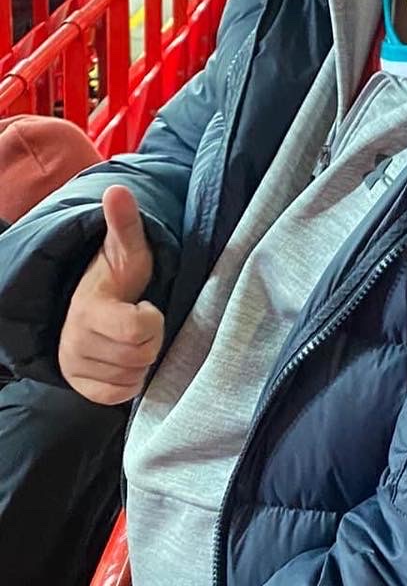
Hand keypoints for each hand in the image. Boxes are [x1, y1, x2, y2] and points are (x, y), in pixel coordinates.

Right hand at [57, 186, 163, 403]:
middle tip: (139, 320)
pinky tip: (125, 357)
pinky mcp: (85, 389)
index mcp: (88, 312)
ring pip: (135, 376)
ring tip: (130, 337)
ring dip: (142, 358)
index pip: (137, 330)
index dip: (150, 318)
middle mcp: (76, 344)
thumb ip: (124, 224)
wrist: (86, 307)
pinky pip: (123, 394)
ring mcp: (77, 370)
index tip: (143, 305)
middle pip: (142, 355)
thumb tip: (118, 190)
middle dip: (150, 338)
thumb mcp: (125, 251)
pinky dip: (131, 379)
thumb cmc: (115, 280)